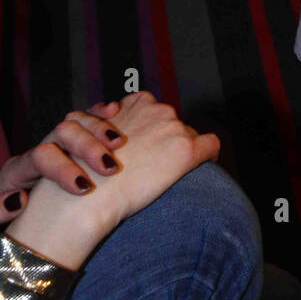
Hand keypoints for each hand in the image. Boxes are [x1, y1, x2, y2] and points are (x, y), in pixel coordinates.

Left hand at [1, 100, 124, 221]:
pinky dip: (99, 114)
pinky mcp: (69, 144)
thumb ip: (0, 209)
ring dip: (99, 127)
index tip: (84, 187)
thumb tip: (19, 199)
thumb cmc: (4, 211)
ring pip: (76, 122)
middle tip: (110, 165)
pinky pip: (84, 120)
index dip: (63, 168)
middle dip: (88, 145)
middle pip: (62, 133)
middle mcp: (38, 150)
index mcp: (18, 169)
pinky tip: (114, 111)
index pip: (42, 157)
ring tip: (120, 141)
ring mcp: (55, 143)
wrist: (10, 203)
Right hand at [5, 92, 219, 267]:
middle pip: (174, 123)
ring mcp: (174, 129)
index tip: (149, 146)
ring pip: (190, 135)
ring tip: (169, 170)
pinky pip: (211, 145)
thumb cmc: (89, 171)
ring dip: (183, 150)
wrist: (91, 197)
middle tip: (156, 162)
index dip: (153, 130)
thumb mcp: (97, 132)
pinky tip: (205, 164)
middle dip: (168, 139)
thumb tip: (127, 134)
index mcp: (139, 102)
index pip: (157, 111)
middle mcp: (159, 109)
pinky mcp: (187, 150)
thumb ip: (117, 124)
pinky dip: (210, 154)